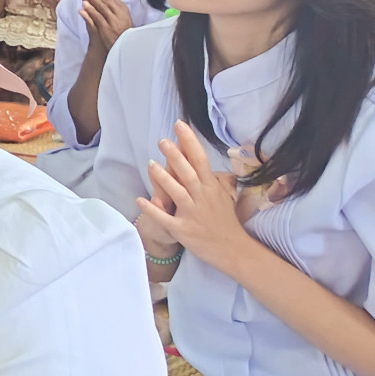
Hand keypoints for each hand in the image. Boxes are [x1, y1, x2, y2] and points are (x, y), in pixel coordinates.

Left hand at [78, 0, 134, 50]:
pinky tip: (84, 5)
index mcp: (120, 8)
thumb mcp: (117, 16)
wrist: (122, 47)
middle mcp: (118, 12)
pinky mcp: (107, 29)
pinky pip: (98, 18)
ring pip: (101, 5)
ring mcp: (112, 20)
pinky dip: (91, 11)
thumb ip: (109, 5)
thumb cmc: (119, 31)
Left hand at [133, 120, 266, 272]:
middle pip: (188, 174)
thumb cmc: (225, 221)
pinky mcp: (183, 230)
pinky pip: (165, 219)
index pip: (200, 160)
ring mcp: (193, 214)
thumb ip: (213, 178)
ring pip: (178, 194)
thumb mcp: (223, 196)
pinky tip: (140, 200)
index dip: (190, 142)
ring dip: (164, 179)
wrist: (234, 250)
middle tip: (163, 140)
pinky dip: (153, 210)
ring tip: (151, 164)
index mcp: (211, 188)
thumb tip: (207, 160)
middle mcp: (202, 198)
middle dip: (176, 157)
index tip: (179, 125)